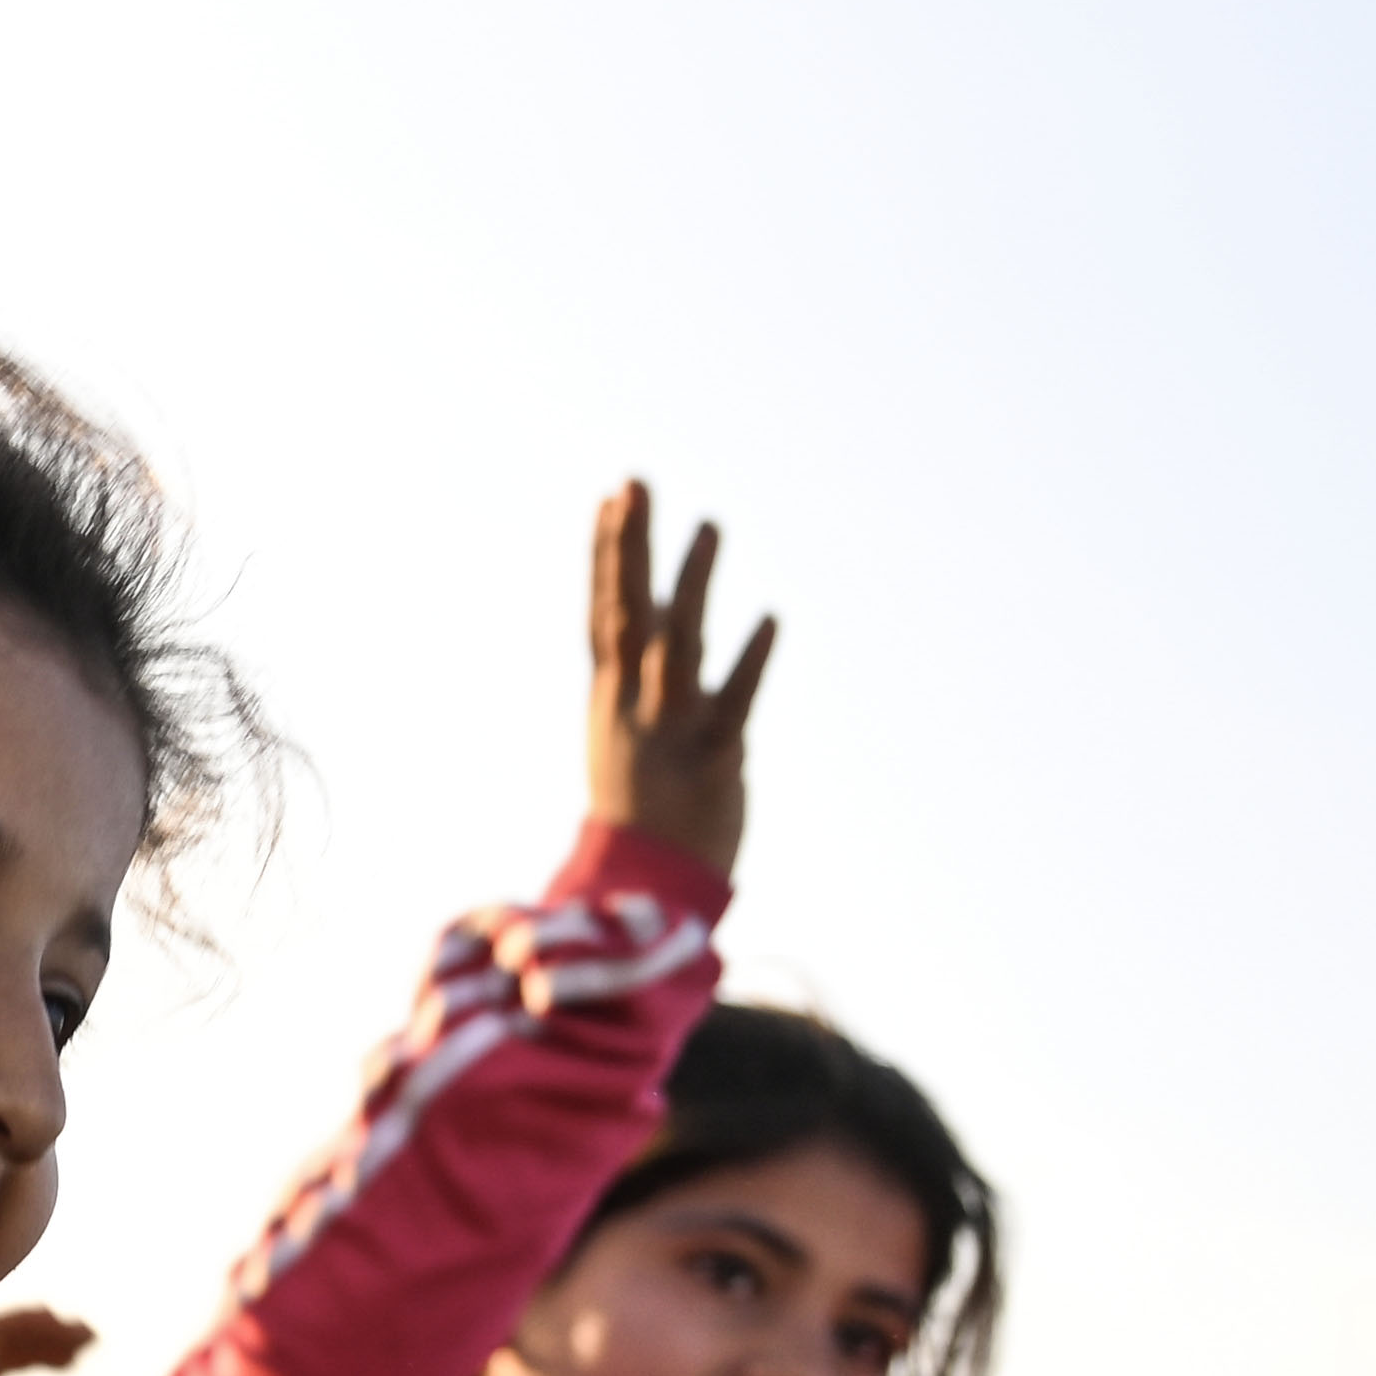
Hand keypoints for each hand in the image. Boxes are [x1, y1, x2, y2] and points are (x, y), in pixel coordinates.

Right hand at [582, 483, 775, 884]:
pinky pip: (732, 704)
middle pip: (628, 613)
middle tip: (636, 483)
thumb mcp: (632, 729)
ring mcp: (670, 730)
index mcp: (612, 697)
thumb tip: (662, 604)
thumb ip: (647, 666)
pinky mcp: (714, 760)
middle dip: (629, 549)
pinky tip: (771, 617)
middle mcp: (633, 705)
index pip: (604, 610)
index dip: (606, 554)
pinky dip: (749, 661)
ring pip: (678, 647)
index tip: (613, 495)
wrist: (646, 892)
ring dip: (693, 585)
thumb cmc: (643, 808)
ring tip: (712, 525)